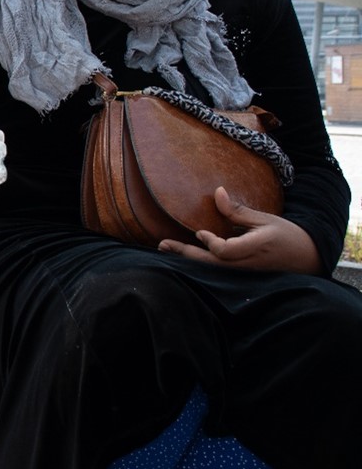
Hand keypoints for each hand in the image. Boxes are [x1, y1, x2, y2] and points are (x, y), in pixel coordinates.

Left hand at [158, 186, 321, 273]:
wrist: (305, 258)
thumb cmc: (285, 235)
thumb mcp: (264, 219)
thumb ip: (237, 211)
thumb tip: (217, 192)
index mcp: (255, 248)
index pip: (225, 251)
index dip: (210, 242)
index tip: (200, 232)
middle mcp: (246, 264)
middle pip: (211, 263)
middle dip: (186, 254)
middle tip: (162, 244)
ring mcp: (243, 273)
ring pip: (211, 270)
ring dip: (188, 259)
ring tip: (166, 248)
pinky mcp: (240, 276)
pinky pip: (216, 270)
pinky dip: (199, 262)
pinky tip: (183, 254)